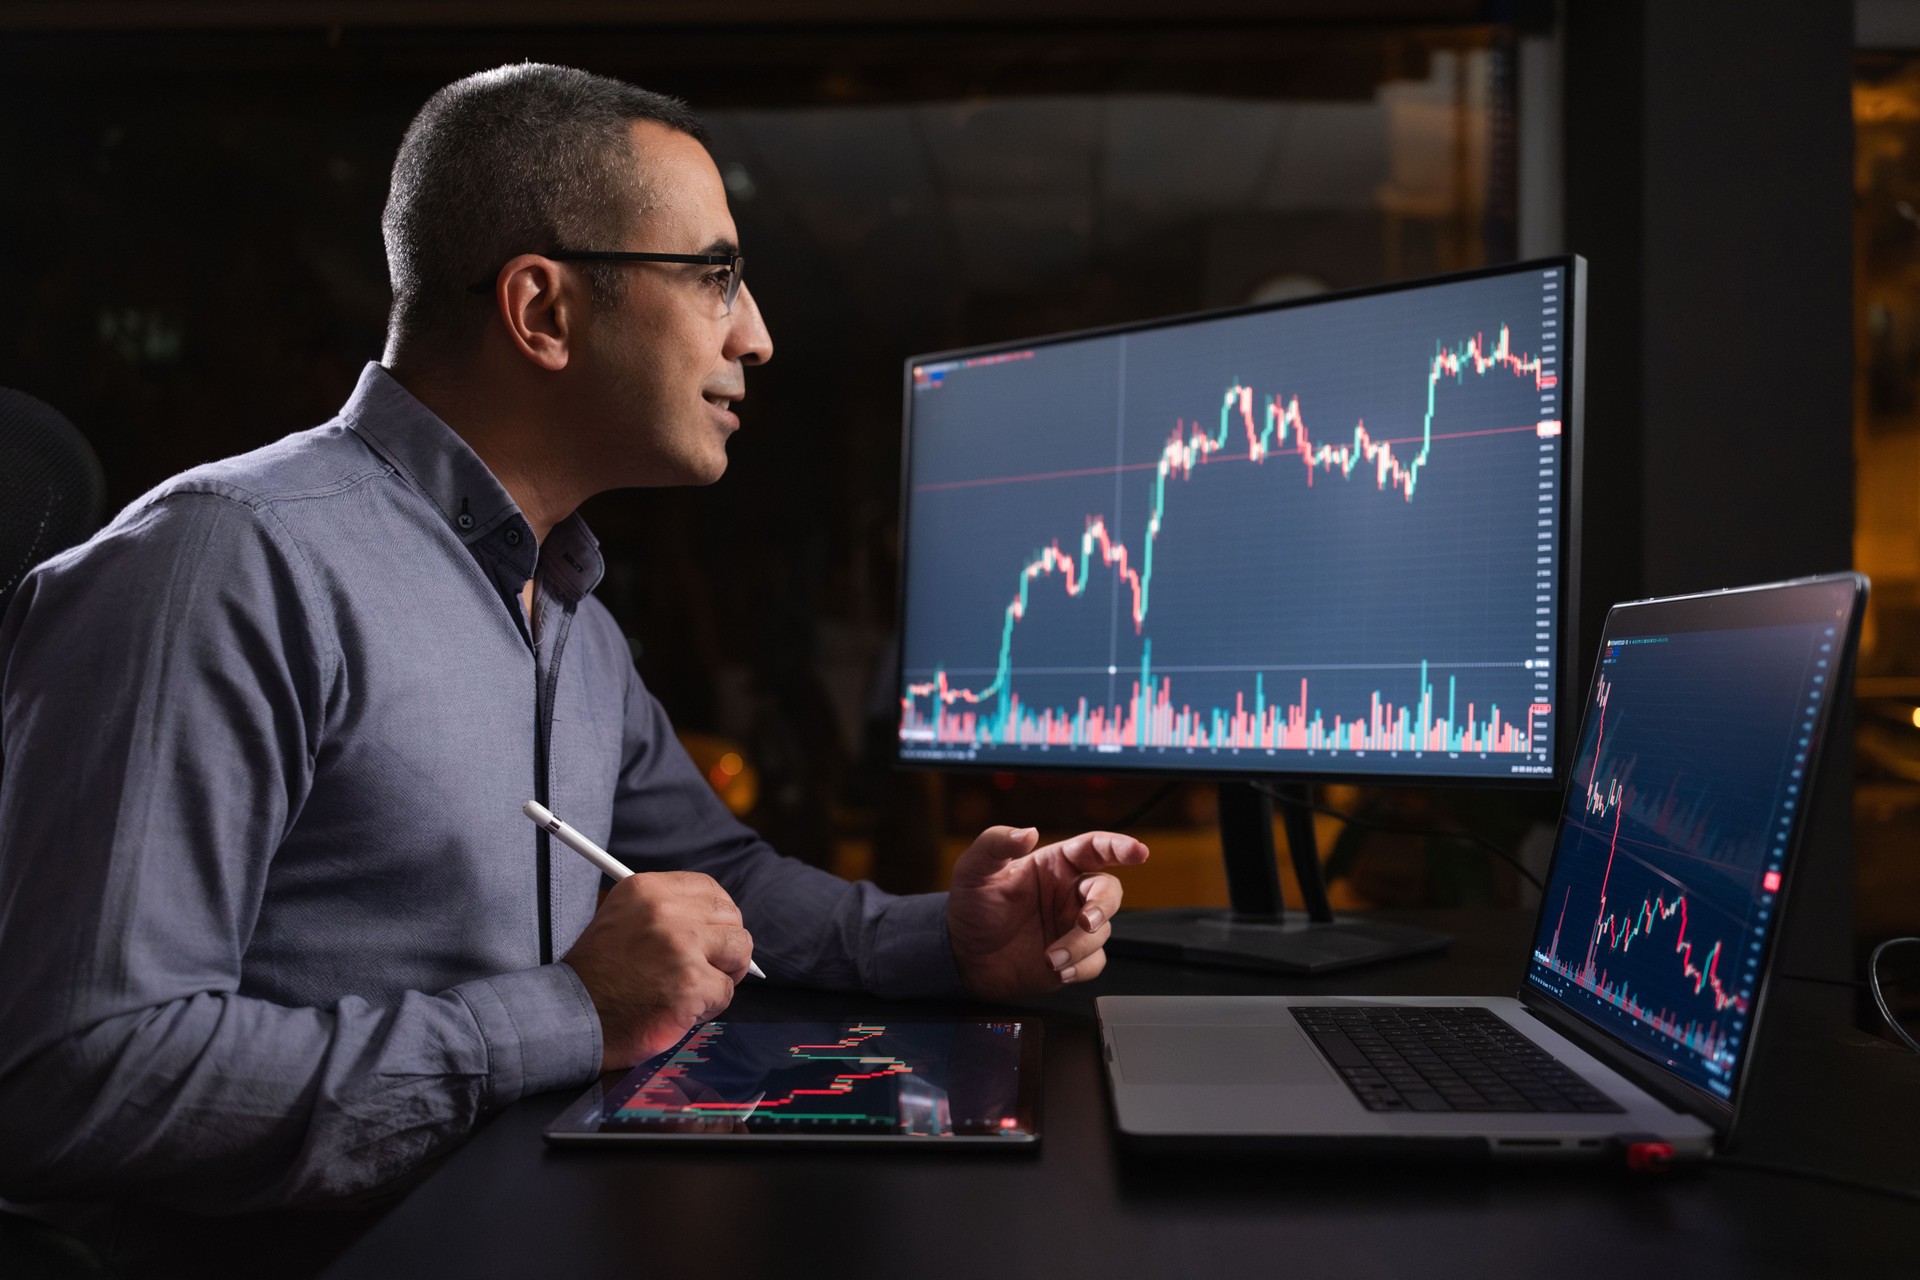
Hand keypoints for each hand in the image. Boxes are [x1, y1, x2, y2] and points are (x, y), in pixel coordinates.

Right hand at [561, 871, 754, 1069]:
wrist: (572, 1016)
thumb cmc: (599, 975)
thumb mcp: (623, 919)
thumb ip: (667, 911)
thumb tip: (719, 921)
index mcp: (647, 889)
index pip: (709, 888)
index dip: (719, 914)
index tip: (713, 934)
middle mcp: (665, 911)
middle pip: (731, 917)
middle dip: (725, 946)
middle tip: (706, 967)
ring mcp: (680, 947)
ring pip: (739, 950)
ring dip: (722, 974)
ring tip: (692, 988)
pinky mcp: (691, 984)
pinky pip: (726, 990)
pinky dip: (710, 1006)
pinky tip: (681, 1009)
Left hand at [946, 827, 1148, 999]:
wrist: (962, 957)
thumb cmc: (971, 908)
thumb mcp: (974, 869)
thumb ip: (997, 844)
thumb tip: (1028, 832)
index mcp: (1054, 865)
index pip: (1095, 848)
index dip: (1119, 846)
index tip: (1138, 852)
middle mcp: (1069, 893)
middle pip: (1109, 891)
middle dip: (1103, 906)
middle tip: (1085, 921)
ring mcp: (1072, 926)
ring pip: (1102, 931)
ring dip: (1080, 945)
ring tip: (1051, 957)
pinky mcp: (1073, 957)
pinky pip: (1095, 962)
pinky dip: (1082, 967)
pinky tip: (1058, 970)